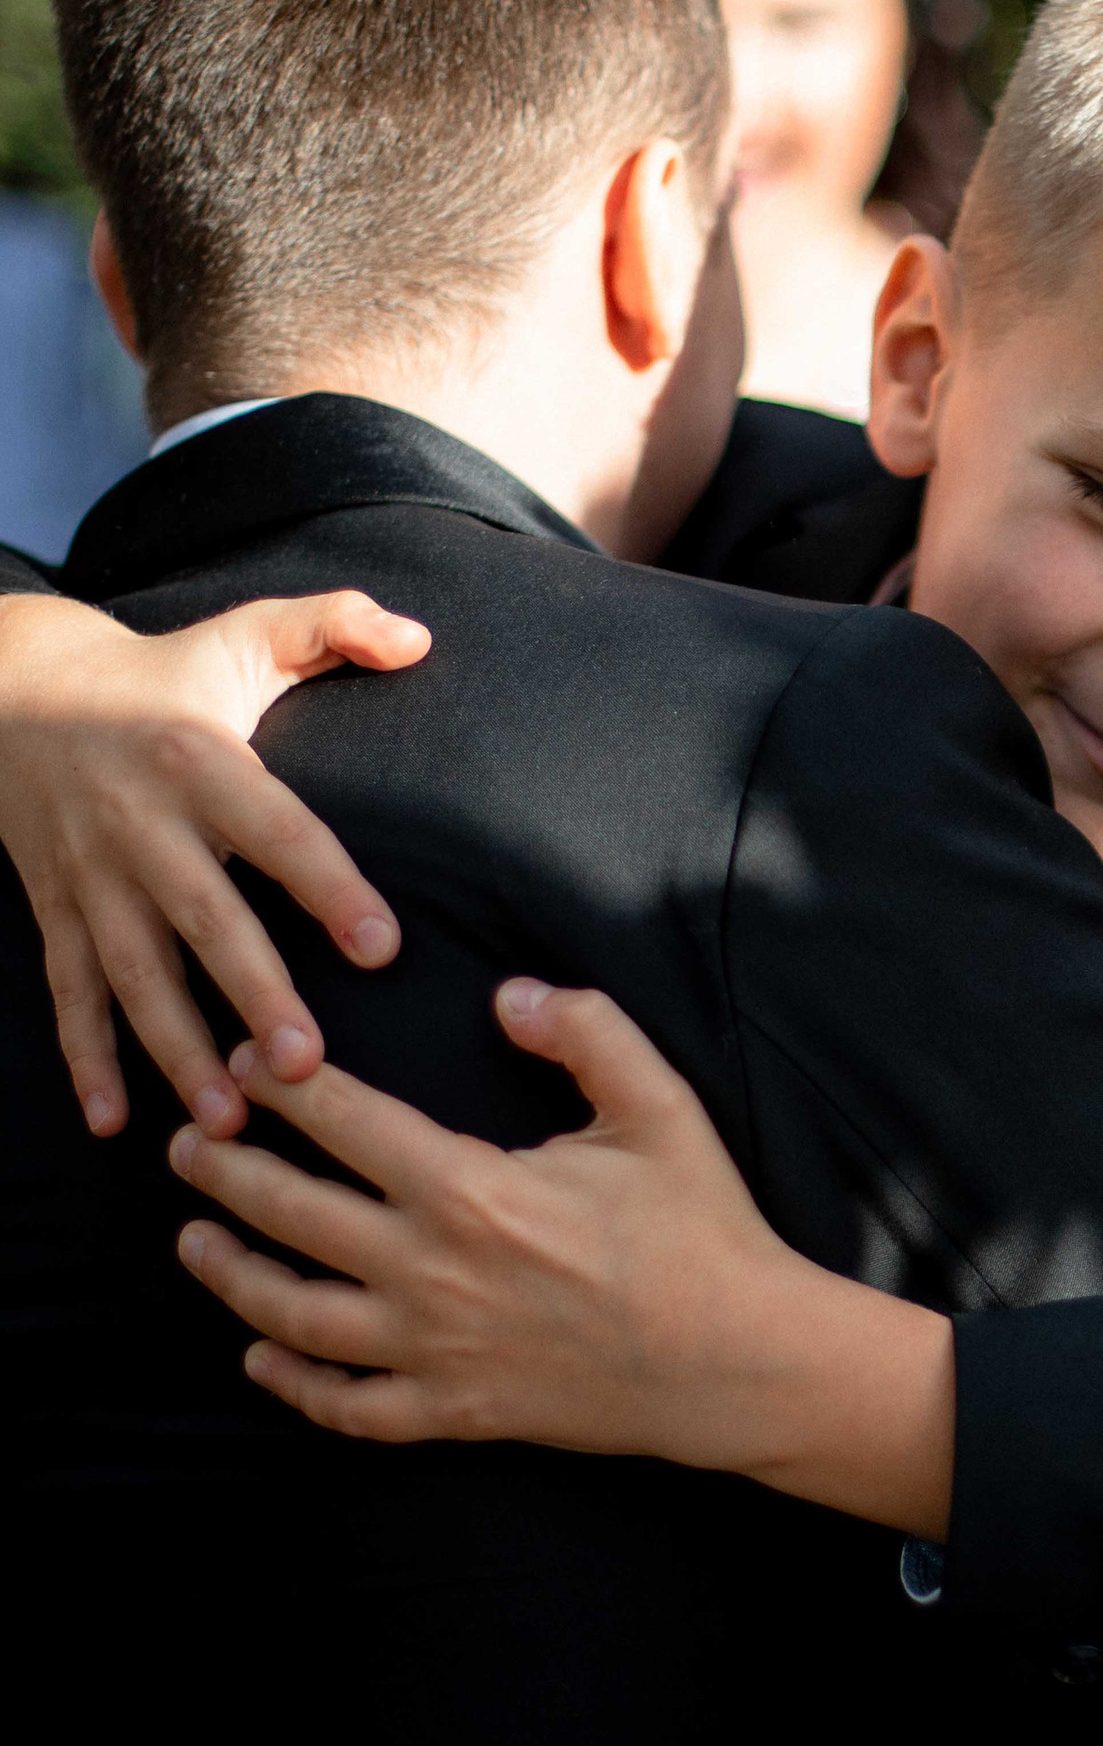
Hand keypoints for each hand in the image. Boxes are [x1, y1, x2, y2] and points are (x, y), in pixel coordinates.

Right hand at [0, 590, 429, 1136]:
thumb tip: (419, 637)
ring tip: (225, 1121)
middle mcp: (143, 826)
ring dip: (177, 1050)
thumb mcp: (245, 632)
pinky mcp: (55, 907)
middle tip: (304, 1066)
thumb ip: (335, 625)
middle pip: (205, 921)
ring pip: (135, 975)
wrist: (14, 687)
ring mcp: (92, 875)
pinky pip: (68, 992)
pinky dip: (85, 1059)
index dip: (330, 888)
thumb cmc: (165, 672)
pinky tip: (116, 1118)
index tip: (382, 947)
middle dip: (252, 997)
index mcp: (201, 762)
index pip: (280, 831)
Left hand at [166, 979, 955, 1535]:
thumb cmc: (701, 1228)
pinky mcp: (454, 1409)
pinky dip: (290, 1385)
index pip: (343, 1122)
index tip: (245, 1061)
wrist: (736, 1357)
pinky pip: (345, 1405)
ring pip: (292, 1315)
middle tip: (188, 1140)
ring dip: (230, 1273)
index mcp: (469, 1188)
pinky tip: (259, 1356)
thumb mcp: (659, 1107)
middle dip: (226, 1169)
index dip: (281, 1086)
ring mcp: (434, 1349)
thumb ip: (585, 1032)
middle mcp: (430, 1271)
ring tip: (195, 1239)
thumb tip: (510, 995)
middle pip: (290, 1213)